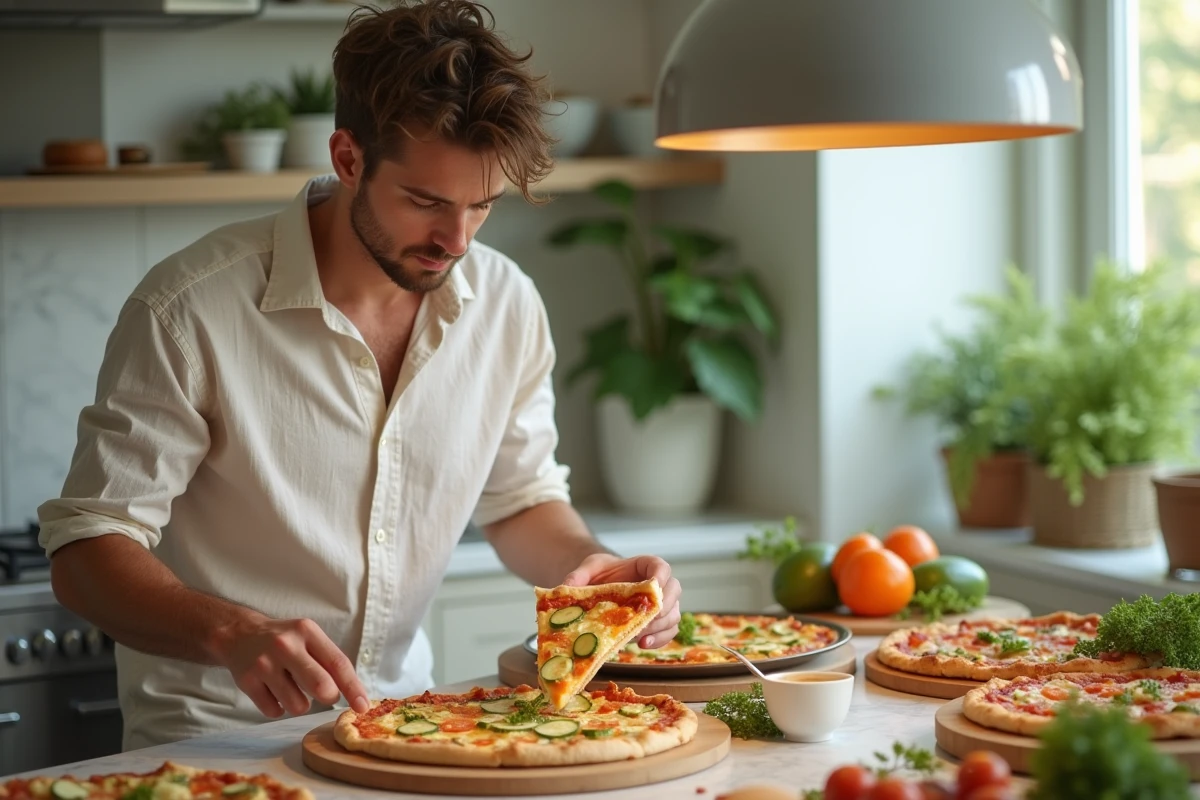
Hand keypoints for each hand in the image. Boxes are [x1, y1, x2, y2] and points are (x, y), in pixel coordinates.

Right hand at [212, 614, 369, 718]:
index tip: (363, 706)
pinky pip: (274, 712)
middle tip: (326, 694)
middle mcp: (285, 646)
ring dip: (300, 704)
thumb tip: (355, 694)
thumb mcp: (308, 637)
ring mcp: (264, 664)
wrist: (239, 634)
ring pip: (297, 705)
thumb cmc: (284, 640)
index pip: (338, 663)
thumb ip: (329, 661)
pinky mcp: (246, 682)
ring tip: (292, 688)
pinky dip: (279, 708)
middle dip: (329, 697)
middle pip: (321, 686)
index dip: (354, 688)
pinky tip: (274, 691)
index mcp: (307, 631)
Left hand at [562, 554, 681, 649]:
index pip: (661, 567)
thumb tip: (564, 587)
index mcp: (645, 566)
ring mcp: (661, 605)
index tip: (653, 586)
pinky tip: (642, 644)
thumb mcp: (589, 569)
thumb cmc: (601, 575)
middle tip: (647, 619)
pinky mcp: (658, 623)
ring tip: (641, 637)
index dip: (661, 576)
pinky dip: (659, 640)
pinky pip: (668, 632)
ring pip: (673, 615)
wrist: (603, 589)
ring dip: (660, 627)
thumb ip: (579, 575)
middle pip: (674, 591)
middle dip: (663, 607)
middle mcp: (658, 584)